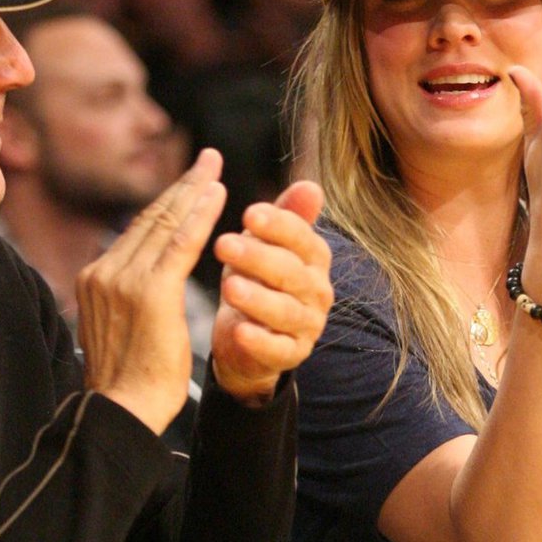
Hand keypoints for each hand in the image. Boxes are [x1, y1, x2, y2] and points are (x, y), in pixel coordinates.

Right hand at [78, 150, 227, 434]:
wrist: (121, 410)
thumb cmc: (128, 384)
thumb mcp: (119, 331)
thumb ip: (127, 301)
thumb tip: (141, 287)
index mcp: (96, 280)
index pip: (137, 231)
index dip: (166, 203)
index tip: (188, 183)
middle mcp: (104, 272)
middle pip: (150, 218)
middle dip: (181, 186)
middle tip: (208, 159)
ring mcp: (123, 279)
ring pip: (165, 224)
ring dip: (193, 192)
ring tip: (214, 167)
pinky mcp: (150, 291)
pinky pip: (180, 243)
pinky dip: (200, 214)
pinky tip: (217, 194)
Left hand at [211, 180, 332, 402]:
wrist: (249, 338)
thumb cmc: (258, 280)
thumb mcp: (266, 244)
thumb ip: (286, 217)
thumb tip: (311, 185)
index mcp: (314, 259)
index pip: (302, 238)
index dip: (278, 225)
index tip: (248, 212)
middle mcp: (317, 291)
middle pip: (291, 272)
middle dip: (258, 257)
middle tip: (223, 244)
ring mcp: (307, 325)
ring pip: (285, 311)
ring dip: (258, 299)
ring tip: (229, 286)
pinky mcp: (291, 355)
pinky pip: (278, 349)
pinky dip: (259, 341)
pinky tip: (239, 331)